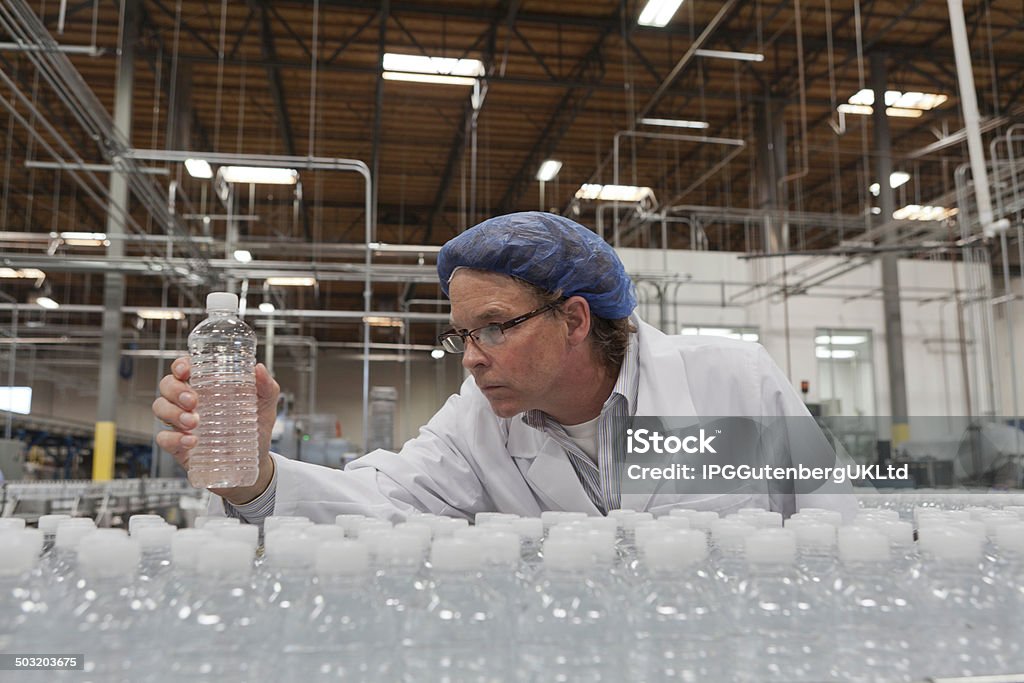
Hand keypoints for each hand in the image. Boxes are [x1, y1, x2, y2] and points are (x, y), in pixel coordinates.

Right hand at [153, 356, 279, 504]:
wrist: (256, 463)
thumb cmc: (256, 430)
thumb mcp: (265, 406)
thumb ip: (266, 386)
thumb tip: (259, 368)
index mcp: (207, 387)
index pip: (184, 369)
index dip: (179, 365)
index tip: (186, 370)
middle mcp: (190, 402)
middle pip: (167, 385)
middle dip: (175, 390)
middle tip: (193, 401)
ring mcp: (182, 424)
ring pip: (160, 408)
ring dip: (173, 413)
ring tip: (194, 422)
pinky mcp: (179, 445)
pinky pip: (163, 438)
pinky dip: (174, 438)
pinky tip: (191, 441)